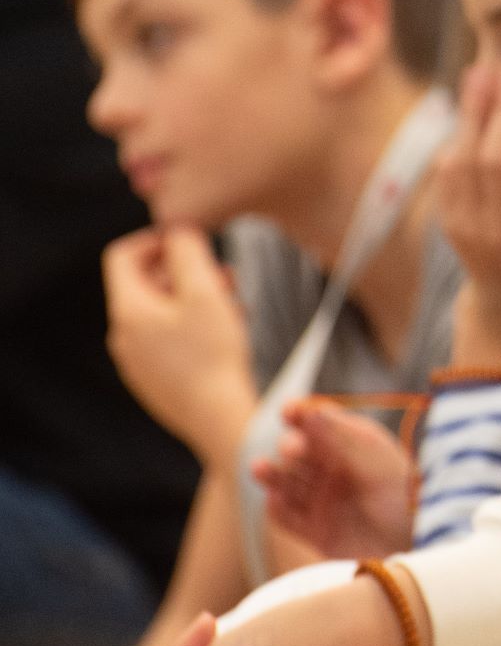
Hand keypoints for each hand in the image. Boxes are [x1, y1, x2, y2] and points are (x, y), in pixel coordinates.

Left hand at [102, 226, 257, 465]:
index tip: (190, 238)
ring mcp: (137, 363)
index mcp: (128, 311)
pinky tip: (225, 334)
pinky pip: (166, 341)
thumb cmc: (215, 355)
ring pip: (158, 313)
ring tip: (232, 302)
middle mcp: (123, 337)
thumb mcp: (206, 292)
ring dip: (191, 298)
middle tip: (223, 272)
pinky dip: (191, 326)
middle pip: (143, 285)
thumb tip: (177, 226)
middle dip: (182, 270)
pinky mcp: (155, 382)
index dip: (154, 239)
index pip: (122, 255)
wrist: (220, 418)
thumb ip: (188, 252)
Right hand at [254, 398, 417, 559]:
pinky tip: (275, 501)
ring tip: (259, 469)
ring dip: (273, 475)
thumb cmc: (407, 500)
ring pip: (288, 483)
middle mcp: (337, 470)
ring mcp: (325, 501)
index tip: (288, 411)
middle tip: (293, 450)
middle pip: (300, 451)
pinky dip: (277, 510)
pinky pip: (287, 518)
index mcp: (356, 447)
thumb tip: (312, 409)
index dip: (302, 414)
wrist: (418, 551)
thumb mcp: (378, 464)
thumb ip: (343, 438)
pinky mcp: (317, 531)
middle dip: (292, 446)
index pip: (321, 423)